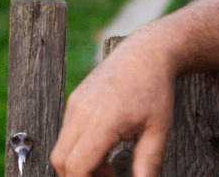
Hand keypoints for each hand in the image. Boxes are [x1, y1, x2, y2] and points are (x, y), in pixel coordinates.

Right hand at [50, 34, 175, 176]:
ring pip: (61, 148)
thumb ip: (148, 164)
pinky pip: (66, 133)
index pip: (76, 165)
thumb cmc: (154, 89)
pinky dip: (78, 148)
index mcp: (103, 122)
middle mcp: (81, 113)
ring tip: (108, 164)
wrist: (145, 53)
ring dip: (79, 164)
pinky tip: (103, 146)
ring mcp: (74, 105)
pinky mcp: (74, 100)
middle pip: (60, 161)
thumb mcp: (158, 131)